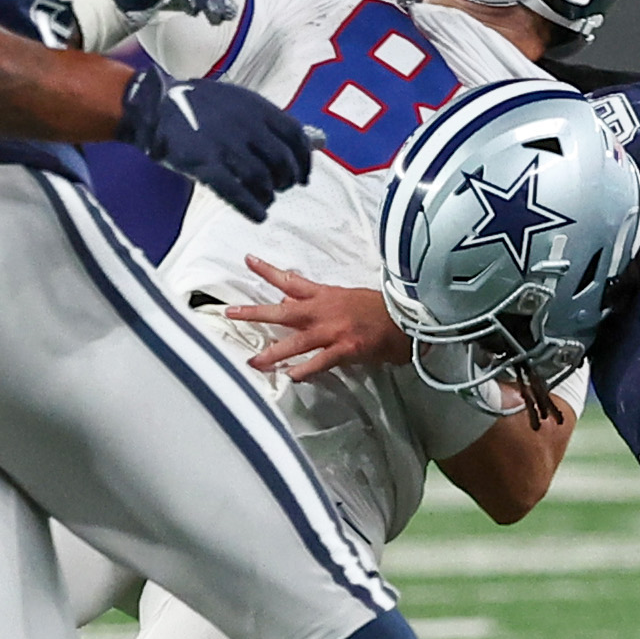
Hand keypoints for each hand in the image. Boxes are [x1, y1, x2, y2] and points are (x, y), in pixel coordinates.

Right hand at [113, 66, 316, 222]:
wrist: (156, 106)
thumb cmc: (201, 105)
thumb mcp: (239, 100)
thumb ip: (270, 120)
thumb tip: (313, 140)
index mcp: (257, 107)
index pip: (296, 136)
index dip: (304, 161)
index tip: (304, 176)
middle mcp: (246, 126)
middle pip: (282, 161)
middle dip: (287, 180)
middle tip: (282, 188)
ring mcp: (225, 146)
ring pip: (261, 179)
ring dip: (269, 196)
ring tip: (266, 201)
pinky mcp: (204, 164)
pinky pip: (235, 192)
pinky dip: (251, 208)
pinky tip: (258, 216)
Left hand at [224, 256, 410, 379]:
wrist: (409, 318)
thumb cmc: (382, 308)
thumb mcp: (348, 297)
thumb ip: (321, 301)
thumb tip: (294, 302)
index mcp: (325, 294)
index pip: (290, 280)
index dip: (268, 270)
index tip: (248, 260)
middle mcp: (324, 311)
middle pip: (282, 310)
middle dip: (255, 312)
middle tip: (230, 312)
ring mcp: (333, 331)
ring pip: (294, 342)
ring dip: (271, 353)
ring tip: (252, 362)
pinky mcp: (345, 349)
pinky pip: (319, 363)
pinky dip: (304, 371)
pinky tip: (290, 378)